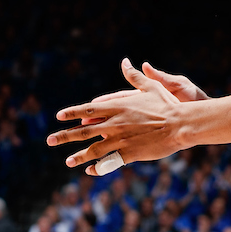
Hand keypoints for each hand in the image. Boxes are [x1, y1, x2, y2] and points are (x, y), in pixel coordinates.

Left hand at [48, 58, 189, 173]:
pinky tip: (90, 170)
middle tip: (50, 140)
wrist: (180, 124)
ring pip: (92, 149)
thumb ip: (134, 76)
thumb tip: (126, 62)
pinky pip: (108, 162)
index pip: (88, 110)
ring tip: (67, 161)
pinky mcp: (128, 153)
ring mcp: (120, 139)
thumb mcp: (151, 87)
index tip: (59, 116)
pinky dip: (97, 167)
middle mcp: (115, 123)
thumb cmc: (167, 104)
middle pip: (83, 131)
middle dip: (64, 136)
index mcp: (118, 107)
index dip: (72, 113)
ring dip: (78, 156)